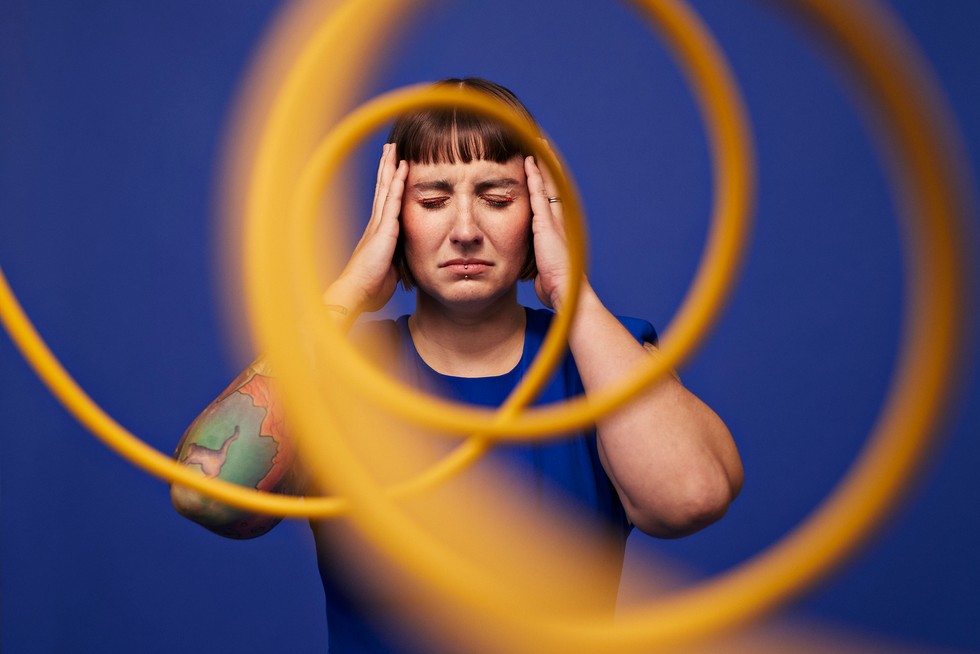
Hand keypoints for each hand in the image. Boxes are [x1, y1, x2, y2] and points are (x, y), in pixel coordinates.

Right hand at [325, 143, 407, 313]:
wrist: (357, 292)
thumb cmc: (370, 287)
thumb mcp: (389, 271)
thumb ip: (395, 260)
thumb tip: (401, 262)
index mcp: (377, 233)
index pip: (384, 203)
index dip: (387, 184)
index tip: (391, 168)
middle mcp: (376, 224)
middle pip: (382, 189)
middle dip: (386, 168)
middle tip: (389, 148)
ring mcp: (379, 224)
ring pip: (386, 188)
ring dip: (391, 167)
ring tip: (393, 148)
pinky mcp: (384, 228)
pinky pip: (393, 200)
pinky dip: (398, 182)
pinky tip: (403, 167)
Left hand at [525, 144, 572, 308]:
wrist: (566, 291)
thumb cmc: (555, 286)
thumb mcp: (542, 268)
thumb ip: (537, 261)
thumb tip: (530, 268)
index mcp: (557, 229)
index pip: (549, 198)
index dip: (544, 180)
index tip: (538, 164)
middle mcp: (558, 220)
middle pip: (552, 184)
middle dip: (546, 164)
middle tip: (541, 143)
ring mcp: (554, 220)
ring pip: (547, 183)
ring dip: (542, 162)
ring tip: (537, 142)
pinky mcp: (546, 223)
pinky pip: (539, 193)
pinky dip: (534, 176)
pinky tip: (529, 160)